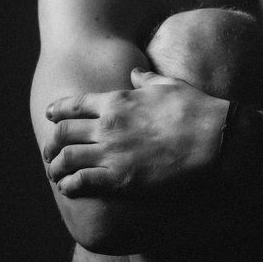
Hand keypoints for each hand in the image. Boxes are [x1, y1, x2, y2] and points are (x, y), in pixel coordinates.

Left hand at [43, 69, 228, 197]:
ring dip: (55, 166)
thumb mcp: (168, 85)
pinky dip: (70, 185)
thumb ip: (145, 80)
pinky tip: (68, 188)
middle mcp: (108, 125)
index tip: (50, 117)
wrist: (213, 138)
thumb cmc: (195, 110)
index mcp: (117, 101)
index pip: (73, 105)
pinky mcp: (120, 178)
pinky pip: (81, 181)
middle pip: (63, 133)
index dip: (56, 112)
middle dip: (51, 143)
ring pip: (66, 158)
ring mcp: (112, 152)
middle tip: (48, 152)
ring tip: (54, 174)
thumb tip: (134, 74)